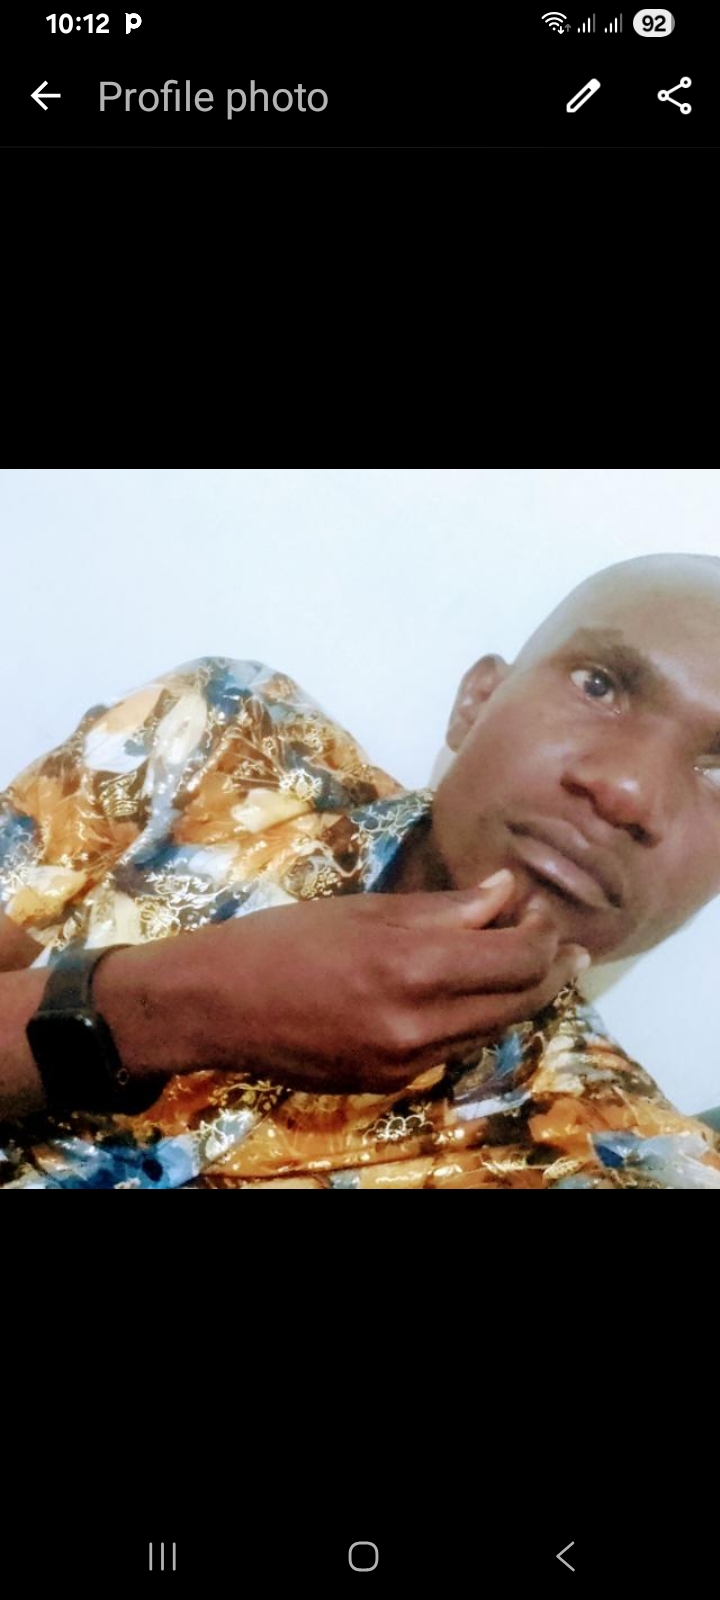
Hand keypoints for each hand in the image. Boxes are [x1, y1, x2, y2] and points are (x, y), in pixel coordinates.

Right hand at [198, 869, 588, 1092]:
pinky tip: (467, 994)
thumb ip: (445, 910)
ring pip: (490, 1030)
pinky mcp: (389, 1083)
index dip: (543, 935)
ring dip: (515, 997)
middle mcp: (418, 1025)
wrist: (215, 1005)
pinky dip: (470, 1019)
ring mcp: (406, 1062)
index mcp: (412, 967)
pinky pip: (451, 1048)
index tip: (543, 912)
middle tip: (563, 945)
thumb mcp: (366, 910)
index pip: (517, 959)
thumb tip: (506, 892)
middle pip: (517, 1002)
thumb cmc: (283, 940)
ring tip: (525, 965)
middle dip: (547, 970)